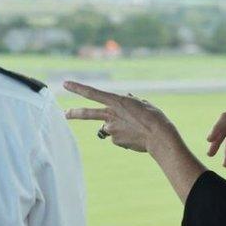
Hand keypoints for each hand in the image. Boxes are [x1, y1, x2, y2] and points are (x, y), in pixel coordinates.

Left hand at [63, 81, 180, 153]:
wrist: (159, 136)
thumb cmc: (154, 117)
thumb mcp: (142, 103)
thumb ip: (130, 100)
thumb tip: (125, 97)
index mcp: (116, 101)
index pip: (92, 93)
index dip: (78, 88)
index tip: (66, 84)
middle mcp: (111, 115)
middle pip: (88, 113)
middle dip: (75, 113)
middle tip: (66, 113)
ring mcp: (111, 129)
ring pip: (110, 127)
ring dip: (118, 127)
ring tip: (134, 128)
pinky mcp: (115, 140)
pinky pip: (117, 137)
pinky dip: (124, 136)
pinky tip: (135, 136)